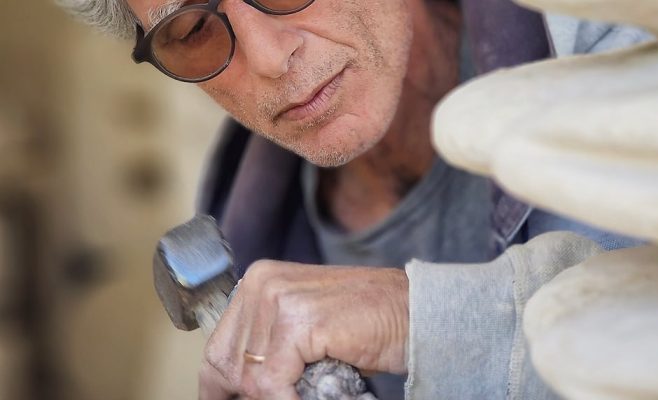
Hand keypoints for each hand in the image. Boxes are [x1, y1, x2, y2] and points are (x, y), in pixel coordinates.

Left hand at [198, 261, 408, 399]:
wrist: (414, 311)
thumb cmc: (367, 324)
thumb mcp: (304, 329)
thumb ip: (270, 346)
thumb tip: (242, 387)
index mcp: (259, 281)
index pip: (218, 347)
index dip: (221, 387)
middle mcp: (262, 284)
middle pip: (226, 363)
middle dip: (249, 394)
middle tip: (281, 398)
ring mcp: (279, 299)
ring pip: (248, 377)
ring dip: (273, 397)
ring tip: (300, 394)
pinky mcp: (298, 321)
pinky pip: (272, 383)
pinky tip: (309, 397)